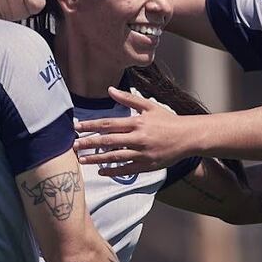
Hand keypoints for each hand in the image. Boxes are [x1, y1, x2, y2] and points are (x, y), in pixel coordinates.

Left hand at [74, 87, 195, 175]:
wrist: (188, 137)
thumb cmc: (168, 121)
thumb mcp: (149, 106)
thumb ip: (128, 99)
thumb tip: (110, 89)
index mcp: (137, 123)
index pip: (109, 124)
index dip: (91, 126)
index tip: (76, 127)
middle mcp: (138, 138)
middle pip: (108, 141)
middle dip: (89, 143)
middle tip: (73, 146)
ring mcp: (142, 154)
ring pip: (115, 157)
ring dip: (97, 159)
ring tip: (82, 159)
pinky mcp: (147, 166)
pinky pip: (126, 170)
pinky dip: (112, 171)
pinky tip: (101, 171)